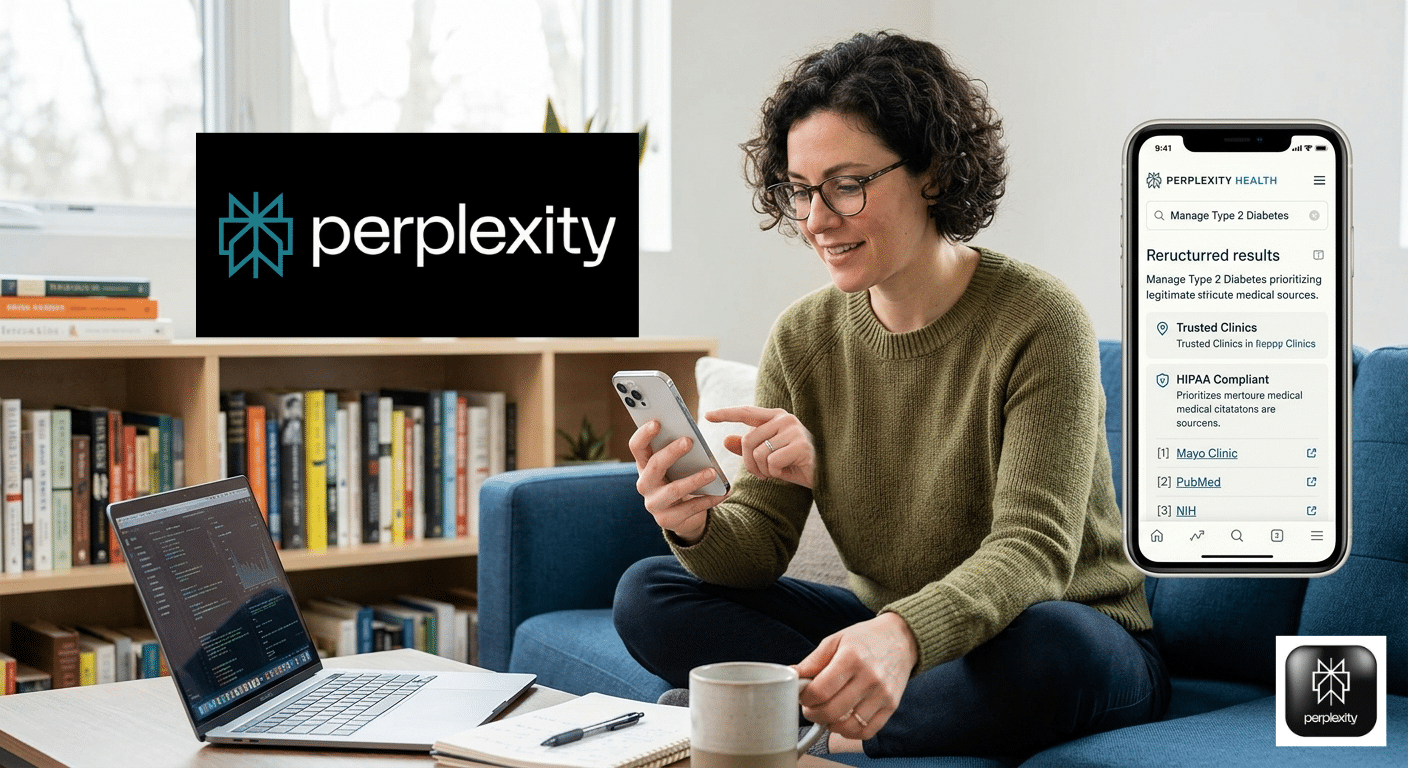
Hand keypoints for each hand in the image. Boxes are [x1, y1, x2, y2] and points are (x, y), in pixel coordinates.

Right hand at [629, 420, 726, 543]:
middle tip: (689, 441)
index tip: (657, 422)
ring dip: (694, 480)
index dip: (644, 434)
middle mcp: (645, 484)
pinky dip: (709, 499)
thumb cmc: (681, 480)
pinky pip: (691, 508)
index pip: (637, 447)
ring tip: (713, 472)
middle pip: (654, 465)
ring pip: (673, 490)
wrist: (684, 515)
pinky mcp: (668, 520)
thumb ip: (679, 450)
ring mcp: (654, 504)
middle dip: (671, 452)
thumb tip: (692, 434)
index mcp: (644, 465)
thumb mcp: (677, 465)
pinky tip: (724, 492)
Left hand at [705, 406, 815, 488]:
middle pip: (747, 440)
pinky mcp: (800, 445)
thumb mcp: (770, 455)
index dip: (726, 414)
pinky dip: (776, 474)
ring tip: (777, 473)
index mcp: (776, 417)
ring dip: (764, 471)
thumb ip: (749, 447)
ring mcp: (794, 430)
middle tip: (760, 475)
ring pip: (759, 454)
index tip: (708, 416)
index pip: (746, 412)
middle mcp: (784, 419)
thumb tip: (726, 439)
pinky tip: (789, 472)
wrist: (827, 475)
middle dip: (749, 463)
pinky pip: (772, 463)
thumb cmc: (797, 464)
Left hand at [793, 613, 918, 740]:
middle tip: (810, 707)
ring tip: (826, 714)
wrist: (901, 639)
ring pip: (848, 726)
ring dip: (830, 725)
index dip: (804, 698)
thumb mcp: (835, 640)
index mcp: (851, 658)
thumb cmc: (865, 639)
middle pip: (832, 711)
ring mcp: (882, 694)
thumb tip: (791, 675)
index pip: (820, 690)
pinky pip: (867, 731)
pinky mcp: (891, 706)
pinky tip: (843, 721)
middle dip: (813, 714)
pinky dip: (850, 732)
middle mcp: (869, 678)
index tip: (803, 695)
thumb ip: (813, 661)